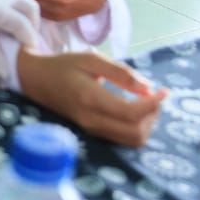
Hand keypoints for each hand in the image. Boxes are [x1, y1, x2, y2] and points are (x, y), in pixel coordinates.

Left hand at [0, 0, 39, 67]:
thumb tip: (6, 72)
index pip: (22, 24)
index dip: (29, 42)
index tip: (29, 57)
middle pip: (29, 5)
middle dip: (31, 26)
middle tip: (24, 46)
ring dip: (23, 15)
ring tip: (14, 35)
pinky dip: (12, 7)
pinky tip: (0, 24)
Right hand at [16, 49, 165, 146]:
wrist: (35, 81)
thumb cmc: (63, 66)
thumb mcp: (90, 59)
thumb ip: (120, 72)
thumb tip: (148, 87)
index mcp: (90, 98)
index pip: (131, 113)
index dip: (153, 104)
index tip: (164, 91)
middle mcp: (91, 120)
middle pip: (135, 132)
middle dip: (152, 115)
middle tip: (153, 96)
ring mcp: (91, 130)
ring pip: (131, 140)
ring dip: (146, 123)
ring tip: (144, 103)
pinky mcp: (92, 133)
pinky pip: (122, 138)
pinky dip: (135, 127)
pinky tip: (133, 110)